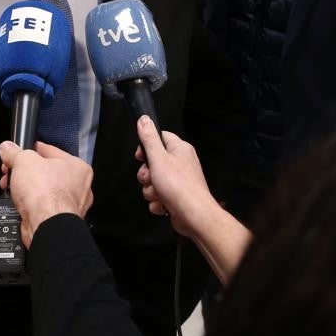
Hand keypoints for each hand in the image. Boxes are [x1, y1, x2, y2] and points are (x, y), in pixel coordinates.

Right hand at [0, 141, 93, 247]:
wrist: (46, 225)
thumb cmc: (45, 194)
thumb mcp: (23, 161)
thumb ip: (14, 152)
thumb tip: (7, 149)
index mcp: (77, 167)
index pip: (50, 151)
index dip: (30, 151)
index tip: (18, 153)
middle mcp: (77, 186)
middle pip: (45, 172)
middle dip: (24, 173)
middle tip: (11, 172)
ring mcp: (68, 205)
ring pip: (42, 191)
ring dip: (25, 190)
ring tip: (12, 188)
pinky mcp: (57, 220)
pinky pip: (40, 207)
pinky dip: (29, 205)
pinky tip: (19, 203)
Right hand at [134, 115, 219, 239]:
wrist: (194, 216)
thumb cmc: (180, 187)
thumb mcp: (158, 158)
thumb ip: (149, 139)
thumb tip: (144, 120)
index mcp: (179, 149)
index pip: (159, 137)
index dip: (146, 147)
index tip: (141, 156)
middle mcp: (181, 163)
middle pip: (153, 162)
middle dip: (147, 175)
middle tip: (152, 178)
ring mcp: (179, 180)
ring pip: (153, 182)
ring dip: (151, 190)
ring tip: (160, 194)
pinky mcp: (176, 196)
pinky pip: (158, 196)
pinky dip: (158, 202)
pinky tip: (164, 204)